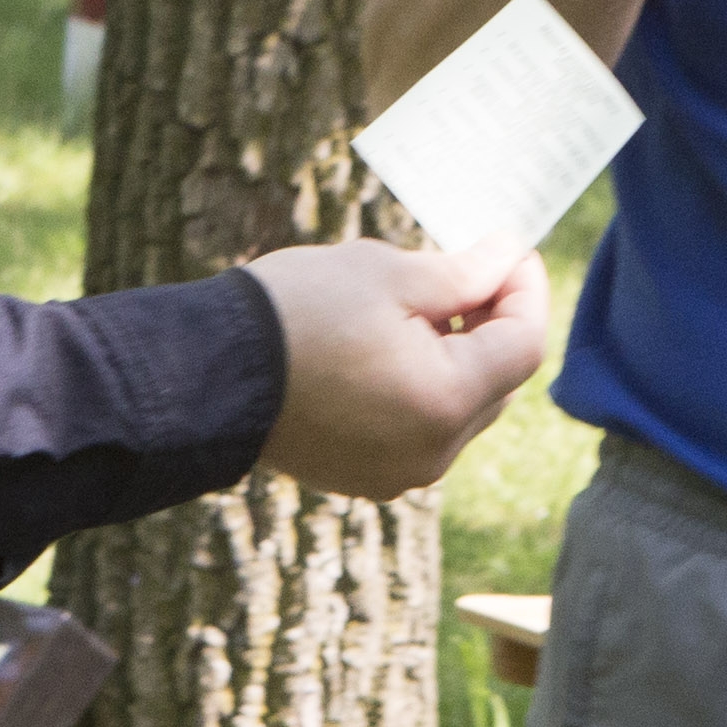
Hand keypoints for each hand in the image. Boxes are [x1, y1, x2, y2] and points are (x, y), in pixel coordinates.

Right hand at [244, 240, 551, 499]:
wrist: (199, 372)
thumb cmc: (293, 314)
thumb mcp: (388, 275)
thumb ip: (464, 272)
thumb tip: (510, 255)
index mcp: (443, 402)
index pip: (523, 345)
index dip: (526, 290)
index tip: (512, 249)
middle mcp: (431, 453)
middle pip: (495, 382)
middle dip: (492, 323)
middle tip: (470, 269)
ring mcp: (396, 474)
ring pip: (457, 409)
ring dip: (456, 357)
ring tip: (422, 305)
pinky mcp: (362, 477)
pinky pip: (418, 430)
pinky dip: (420, 388)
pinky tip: (389, 345)